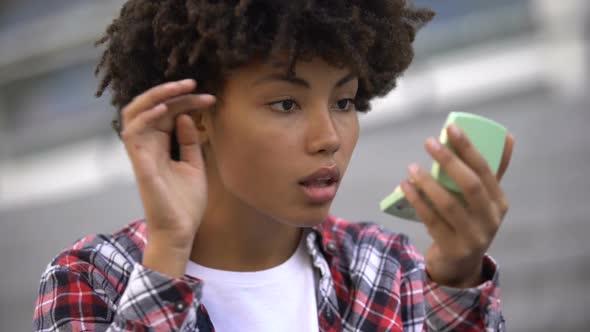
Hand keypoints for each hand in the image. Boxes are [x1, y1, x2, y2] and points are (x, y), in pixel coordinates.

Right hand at [120, 79, 215, 276]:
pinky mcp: (139, 163)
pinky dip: (147, 116)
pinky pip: (133, 132)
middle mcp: (148, 146)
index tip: (210, 97)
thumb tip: (186, 116)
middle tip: (193, 82)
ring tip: (179, 88)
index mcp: (160, 146)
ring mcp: (141, 153)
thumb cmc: (186, 203)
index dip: (186, 100)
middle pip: (150, 107)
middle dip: (169, 91)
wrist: (180, 231)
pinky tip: (167, 108)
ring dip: (156, 96)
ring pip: (134, 112)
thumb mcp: (194, 165)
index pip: (166, 112)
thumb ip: (189, 141)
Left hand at [400, 124, 514, 287]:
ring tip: (412, 167)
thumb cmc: (469, 223)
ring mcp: (473, 237)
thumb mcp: (483, 200)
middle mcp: (490, 219)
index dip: (469, 148)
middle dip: (449, 161)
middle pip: (470, 185)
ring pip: (449, 205)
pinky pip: (432, 221)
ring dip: (428, 183)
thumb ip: (492, 172)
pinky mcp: (453, 249)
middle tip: (429, 142)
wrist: (459, 266)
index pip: (486, 170)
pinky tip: (406, 187)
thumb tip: (508, 137)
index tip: (451, 128)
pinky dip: (418, 202)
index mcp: (499, 202)